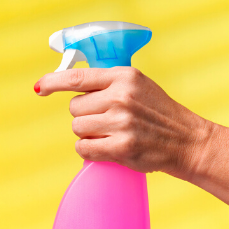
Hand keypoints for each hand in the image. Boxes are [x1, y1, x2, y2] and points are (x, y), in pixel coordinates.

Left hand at [34, 67, 212, 178]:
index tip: (40, 88)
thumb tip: (69, 84)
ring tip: (111, 134)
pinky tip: (107, 148)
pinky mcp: (121, 146)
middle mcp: (121, 97)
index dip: (53, 82)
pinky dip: (90, 151)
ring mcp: (121, 122)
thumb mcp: (138, 86)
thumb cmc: (158, 114)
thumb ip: (107, 83)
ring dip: (88, 134)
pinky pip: (83, 148)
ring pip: (77, 128)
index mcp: (124, 77)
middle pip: (74, 108)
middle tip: (108, 121)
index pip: (77, 77)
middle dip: (85, 116)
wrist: (188, 141)